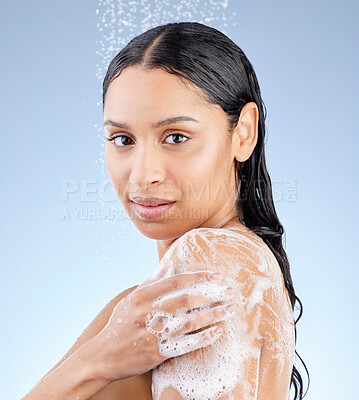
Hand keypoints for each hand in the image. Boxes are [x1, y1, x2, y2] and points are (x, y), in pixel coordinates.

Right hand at [92, 271, 234, 382]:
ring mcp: (152, 334)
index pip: (174, 282)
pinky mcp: (156, 353)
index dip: (197, 277)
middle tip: (229, 292)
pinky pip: (185, 344)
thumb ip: (151, 281)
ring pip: (189, 322)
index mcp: (141, 297)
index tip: (215, 276)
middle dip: (210, 295)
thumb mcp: (131, 299)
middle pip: (185, 301)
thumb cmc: (120, 324)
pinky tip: (217, 332)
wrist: (103, 356)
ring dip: (212, 315)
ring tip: (229, 310)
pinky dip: (203, 337)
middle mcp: (147, 313)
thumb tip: (169, 265)